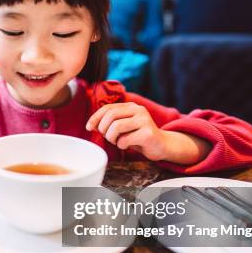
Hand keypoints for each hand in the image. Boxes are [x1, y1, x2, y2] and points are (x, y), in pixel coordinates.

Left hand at [86, 102, 211, 164]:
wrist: (162, 146)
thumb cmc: (139, 137)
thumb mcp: (123, 128)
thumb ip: (109, 124)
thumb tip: (92, 125)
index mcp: (131, 106)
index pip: (108, 108)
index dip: (95, 117)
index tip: (89, 127)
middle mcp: (138, 110)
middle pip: (110, 116)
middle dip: (103, 129)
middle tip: (107, 137)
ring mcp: (144, 120)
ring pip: (116, 127)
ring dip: (111, 138)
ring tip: (117, 142)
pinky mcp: (148, 133)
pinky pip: (125, 139)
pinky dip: (121, 145)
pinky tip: (126, 146)